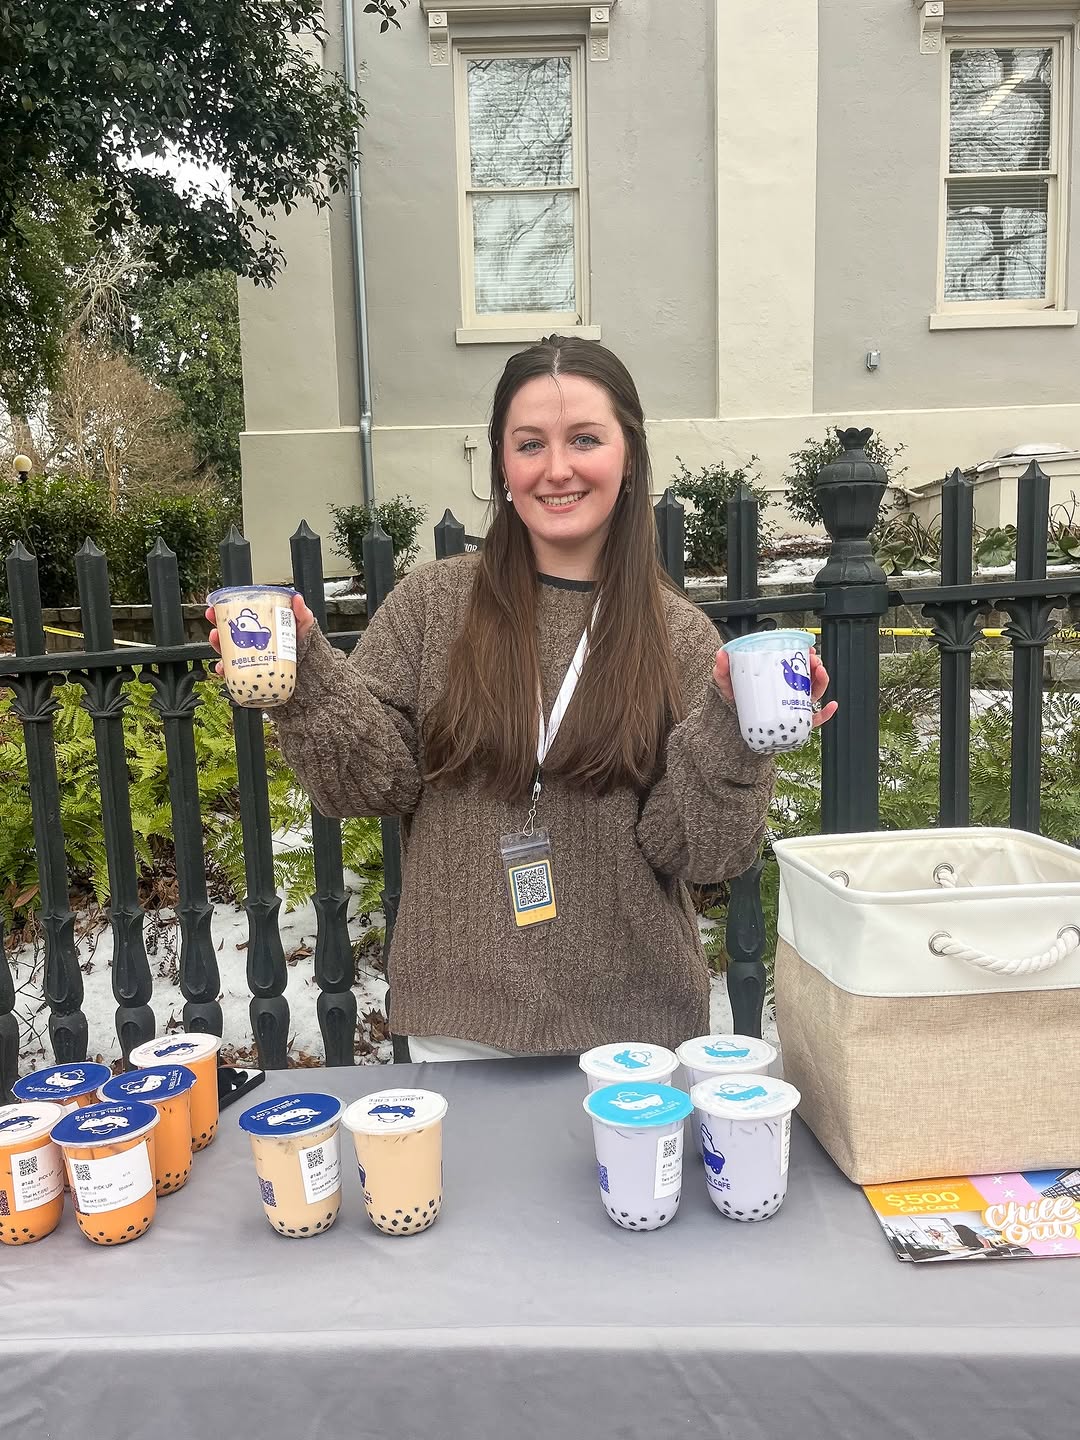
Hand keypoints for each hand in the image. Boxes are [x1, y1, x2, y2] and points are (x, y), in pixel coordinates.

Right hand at [204, 592, 314, 679]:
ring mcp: (250, 661)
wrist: (310, 677)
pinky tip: (223, 668)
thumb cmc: (305, 651)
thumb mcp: (304, 630)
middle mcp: (252, 646)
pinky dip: (225, 672)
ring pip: (227, 653)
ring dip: (217, 647)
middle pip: (228, 636)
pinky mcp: (251, 676)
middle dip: (216, 630)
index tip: (216, 607)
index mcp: (260, 632)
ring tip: (217, 641)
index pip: (239, 620)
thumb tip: (297, 598)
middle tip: (214, 626)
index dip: (224, 613)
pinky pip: (232, 675)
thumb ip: (303, 615)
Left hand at [713, 645, 838, 728]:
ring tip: (820, 674)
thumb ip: (722, 672)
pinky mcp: (795, 725)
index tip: (808, 650)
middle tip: (814, 661)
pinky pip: (815, 720)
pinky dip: (827, 713)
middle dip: (816, 666)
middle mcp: (787, 694)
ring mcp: (793, 709)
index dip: (804, 656)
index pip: (794, 666)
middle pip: (809, 677)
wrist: (733, 734)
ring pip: (815, 694)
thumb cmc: (735, 708)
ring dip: (822, 682)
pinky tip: (832, 706)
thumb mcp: (728, 687)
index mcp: (776, 682)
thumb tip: (722, 654)